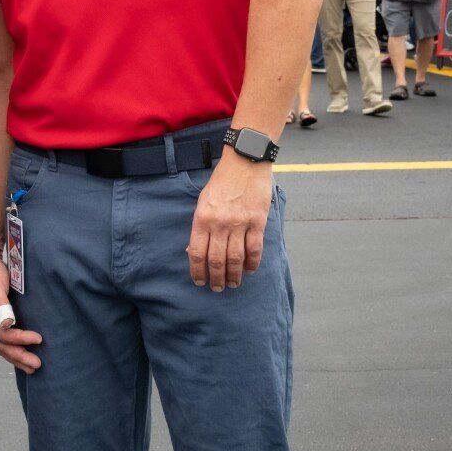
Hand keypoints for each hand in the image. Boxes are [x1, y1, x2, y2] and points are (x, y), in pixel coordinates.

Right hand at [0, 250, 41, 371]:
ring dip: (17, 357)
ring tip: (32, 367)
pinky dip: (14, 348)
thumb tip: (7, 325)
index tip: (38, 338)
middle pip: (1, 345)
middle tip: (37, 364)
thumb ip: (0, 305)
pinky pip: (3, 339)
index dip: (19, 339)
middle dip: (19, 356)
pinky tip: (22, 353)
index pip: (2, 335)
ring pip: (2, 346)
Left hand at [187, 154, 272, 290]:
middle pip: (216, 260)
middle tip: (217, 288)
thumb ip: (201, 225)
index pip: (197, 253)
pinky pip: (254, 249)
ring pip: (235, 259)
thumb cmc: (221, 182)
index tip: (199, 282)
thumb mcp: (203, 201)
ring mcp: (240, 223)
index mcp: (202, 218)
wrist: (245, 162)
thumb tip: (194, 250)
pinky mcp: (257, 222)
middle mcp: (220, 224)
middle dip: (216, 279)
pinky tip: (250, 270)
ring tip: (232, 284)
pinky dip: (252, 263)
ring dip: (233, 276)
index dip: (197, 271)